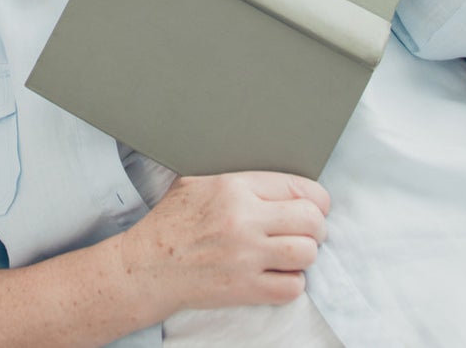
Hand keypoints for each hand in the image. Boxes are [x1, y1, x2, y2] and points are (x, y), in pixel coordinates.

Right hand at [119, 172, 328, 315]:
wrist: (149, 265)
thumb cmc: (172, 221)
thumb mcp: (197, 181)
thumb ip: (237, 177)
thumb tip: (273, 177)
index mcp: (234, 187)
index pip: (299, 187)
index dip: (316, 198)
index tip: (316, 205)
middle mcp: (244, 220)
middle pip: (311, 220)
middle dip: (316, 226)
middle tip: (308, 230)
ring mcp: (246, 256)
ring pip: (307, 253)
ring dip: (306, 254)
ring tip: (293, 252)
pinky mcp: (245, 289)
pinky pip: (292, 287)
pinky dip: (293, 282)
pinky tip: (279, 274)